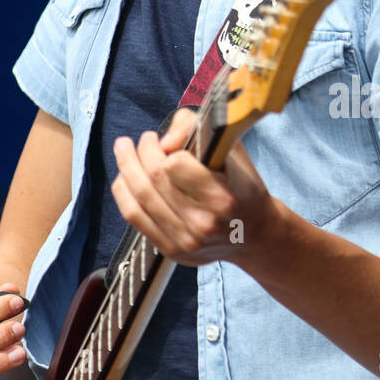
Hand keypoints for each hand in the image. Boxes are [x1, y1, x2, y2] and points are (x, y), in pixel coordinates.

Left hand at [110, 109, 274, 266]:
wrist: (255, 234)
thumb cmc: (241, 185)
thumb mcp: (230, 149)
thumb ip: (196, 129)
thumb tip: (164, 141)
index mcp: (222, 197)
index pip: (174, 165)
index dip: (166, 147)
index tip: (166, 140)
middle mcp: (203, 223)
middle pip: (153, 180)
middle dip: (140, 152)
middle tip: (142, 139)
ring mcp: (186, 241)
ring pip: (140, 198)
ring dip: (126, 167)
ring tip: (124, 149)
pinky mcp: (172, 250)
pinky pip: (135, 218)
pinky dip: (123, 193)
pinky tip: (123, 176)